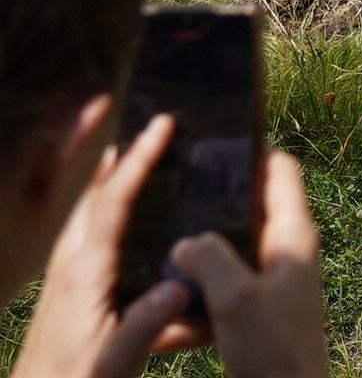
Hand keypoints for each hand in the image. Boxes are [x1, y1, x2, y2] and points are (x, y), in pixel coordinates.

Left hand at [13, 111, 200, 377]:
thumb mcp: (113, 362)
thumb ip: (145, 325)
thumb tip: (182, 285)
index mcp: (84, 275)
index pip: (113, 204)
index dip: (138, 162)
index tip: (162, 126)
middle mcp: (70, 265)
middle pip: (91, 194)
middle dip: (113, 154)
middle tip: (142, 121)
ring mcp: (65, 275)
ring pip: (85, 210)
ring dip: (105, 177)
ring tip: (131, 152)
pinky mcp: (68, 287)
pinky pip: (85, 230)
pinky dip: (101, 204)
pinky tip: (117, 211)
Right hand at [169, 153, 323, 377]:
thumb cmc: (271, 347)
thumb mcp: (235, 296)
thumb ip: (210, 257)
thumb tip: (186, 240)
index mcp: (294, 235)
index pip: (282, 171)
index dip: (253, 151)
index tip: (215, 140)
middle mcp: (289, 251)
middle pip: (254, 205)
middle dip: (219, 196)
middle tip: (177, 185)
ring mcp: (276, 280)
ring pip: (237, 244)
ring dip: (207, 240)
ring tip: (164, 231)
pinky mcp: (259, 308)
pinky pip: (228, 280)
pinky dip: (203, 279)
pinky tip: (170, 286)